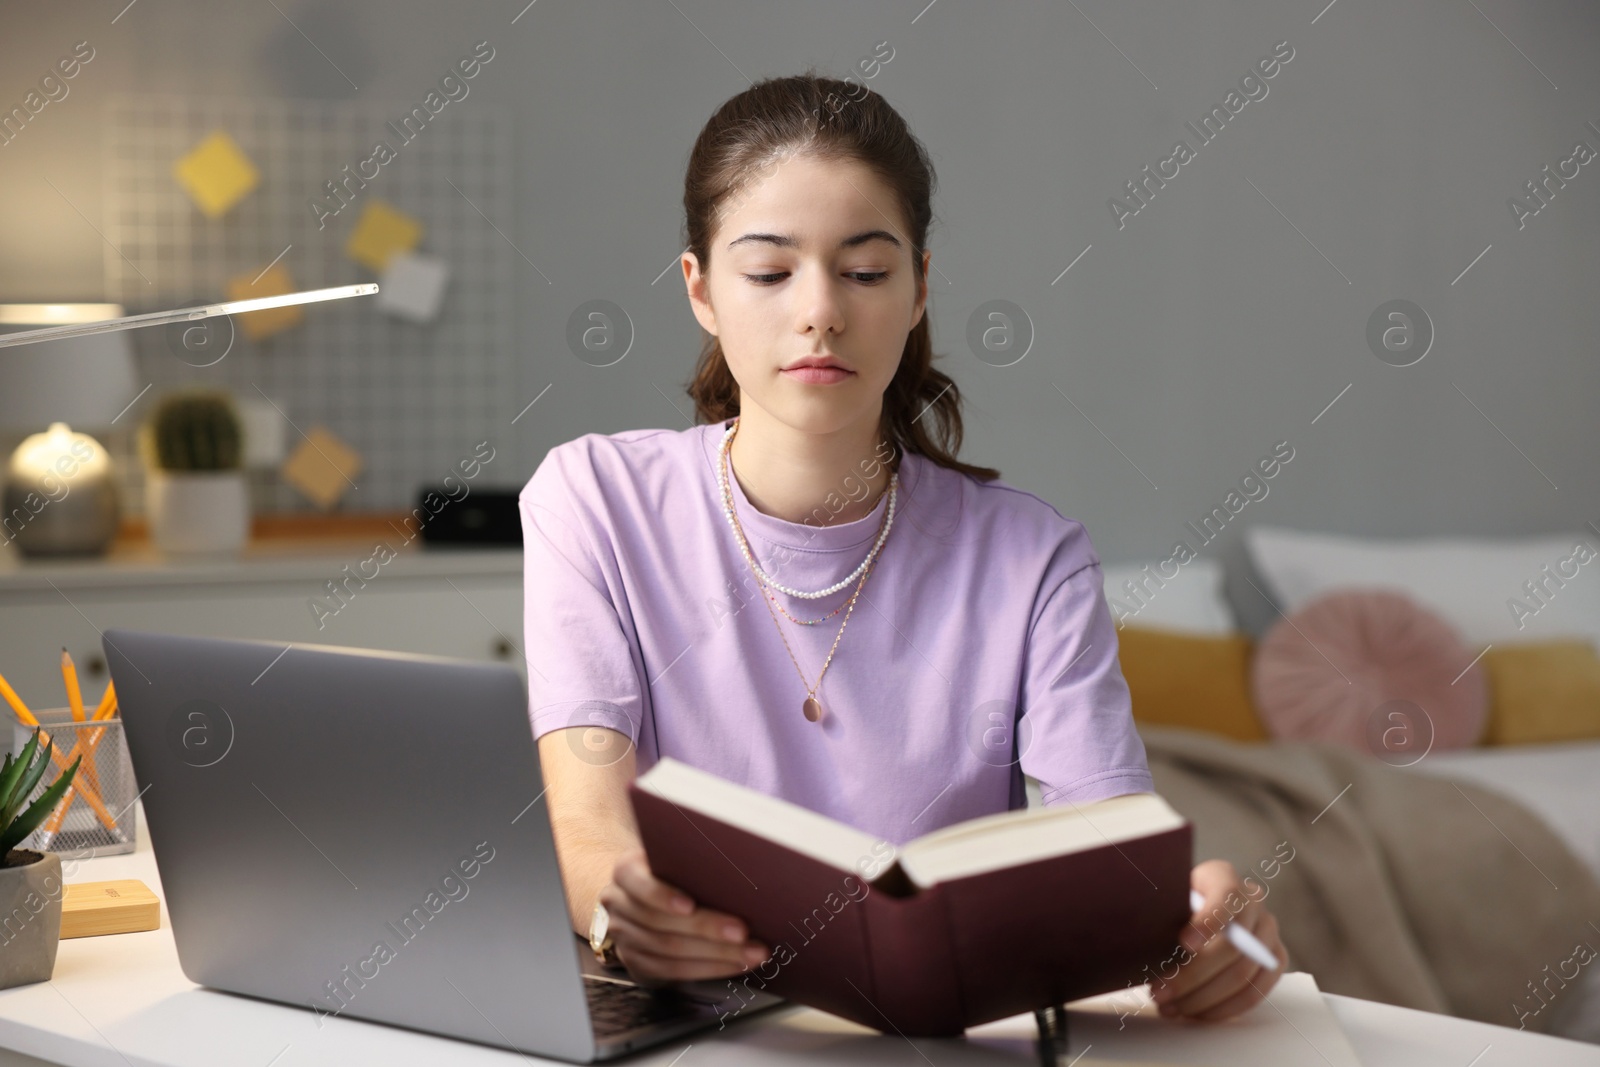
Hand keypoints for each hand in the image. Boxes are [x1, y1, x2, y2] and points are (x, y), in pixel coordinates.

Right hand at [599, 846, 769, 982]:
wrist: (641, 893)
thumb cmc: (669, 871)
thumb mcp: (673, 857)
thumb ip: (692, 863)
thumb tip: (739, 872)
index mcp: (626, 871)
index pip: (640, 884)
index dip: (663, 897)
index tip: (690, 905)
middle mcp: (619, 905)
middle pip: (660, 924)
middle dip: (706, 930)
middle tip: (742, 933)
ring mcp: (624, 937)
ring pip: (669, 952)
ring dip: (715, 955)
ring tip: (749, 953)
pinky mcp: (636, 963)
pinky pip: (672, 972)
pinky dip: (708, 970)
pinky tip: (734, 964)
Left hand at [1150, 859, 1288, 1021]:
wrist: (1195, 910)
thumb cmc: (1174, 904)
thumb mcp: (1167, 898)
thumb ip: (1167, 915)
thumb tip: (1153, 947)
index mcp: (1223, 877)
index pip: (1226, 897)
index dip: (1208, 922)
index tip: (1184, 943)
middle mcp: (1253, 901)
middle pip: (1232, 946)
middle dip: (1192, 976)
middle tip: (1159, 992)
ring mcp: (1267, 932)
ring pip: (1243, 975)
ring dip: (1203, 998)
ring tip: (1170, 1008)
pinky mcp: (1274, 961)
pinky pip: (1254, 993)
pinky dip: (1222, 1008)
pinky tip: (1194, 1013)